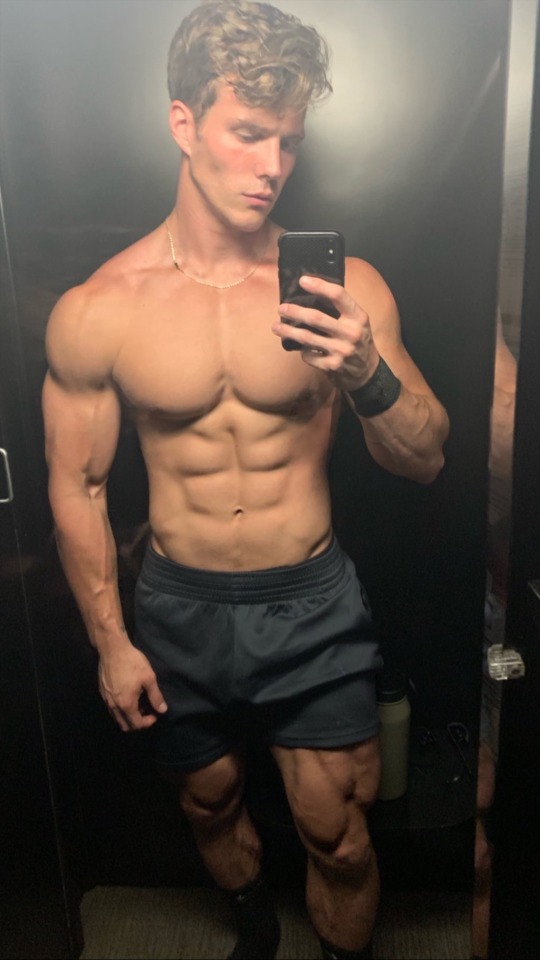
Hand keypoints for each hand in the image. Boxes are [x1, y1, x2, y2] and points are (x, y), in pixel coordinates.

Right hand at [98, 642, 167, 730]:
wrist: (112, 649)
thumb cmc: (132, 663)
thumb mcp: (149, 678)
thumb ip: (156, 696)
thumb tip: (163, 710)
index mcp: (126, 704)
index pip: (136, 724)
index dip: (148, 722)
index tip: (155, 714)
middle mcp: (114, 706)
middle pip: (124, 725)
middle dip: (137, 723)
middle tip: (147, 712)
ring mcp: (106, 700)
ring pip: (116, 717)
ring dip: (128, 716)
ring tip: (138, 705)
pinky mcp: (102, 692)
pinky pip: (111, 708)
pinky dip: (120, 709)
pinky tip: (128, 697)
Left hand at [273, 274, 379, 391]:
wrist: (368, 372)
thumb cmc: (358, 340)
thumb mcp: (358, 322)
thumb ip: (341, 310)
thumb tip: (312, 294)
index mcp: (358, 317)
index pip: (338, 295)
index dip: (319, 286)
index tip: (302, 280)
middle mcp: (350, 332)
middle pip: (316, 318)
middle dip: (295, 311)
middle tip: (281, 308)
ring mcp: (341, 350)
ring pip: (307, 338)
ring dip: (288, 331)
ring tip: (275, 327)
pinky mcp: (332, 366)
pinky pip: (308, 355)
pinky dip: (302, 350)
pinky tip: (299, 348)